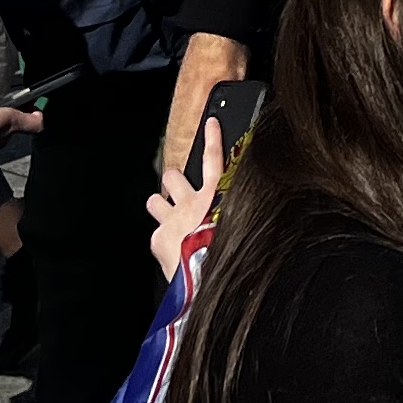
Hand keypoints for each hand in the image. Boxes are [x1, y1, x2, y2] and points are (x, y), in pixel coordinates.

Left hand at [144, 115, 223, 275]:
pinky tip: (171, 252)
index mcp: (216, 198)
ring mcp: (171, 220)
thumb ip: (237, 217)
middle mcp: (190, 203)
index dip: (212, 139)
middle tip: (178, 191)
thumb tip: (248, 219)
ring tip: (168, 218)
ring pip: (155, 200)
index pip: (214, 159)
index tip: (210, 123)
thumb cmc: (228, 258)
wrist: (206, 279)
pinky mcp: (159, 238)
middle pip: (173, 176)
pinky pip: (155, 235)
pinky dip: (162, 241)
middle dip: (173, 181)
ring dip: (160, 207)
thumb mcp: (239, 230)